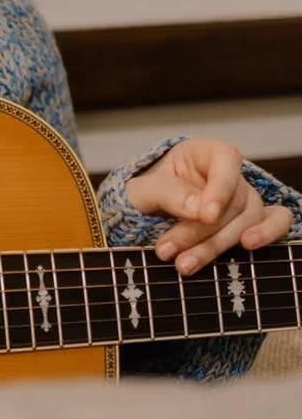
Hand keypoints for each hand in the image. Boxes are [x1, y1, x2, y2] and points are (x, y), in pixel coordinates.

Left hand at [126, 137, 292, 273]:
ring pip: (247, 220)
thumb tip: (198, 209)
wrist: (147, 211)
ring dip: (215, 245)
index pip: (226, 160)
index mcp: (205, 154)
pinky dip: (268, 233)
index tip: (205, 215)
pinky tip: (249, 246)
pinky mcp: (251, 220)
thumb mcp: (142, 189)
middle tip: (167, 250)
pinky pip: (276, 222)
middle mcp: (229, 174)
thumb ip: (166, 193)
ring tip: (184, 265)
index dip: (220, 189)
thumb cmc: (148, 193)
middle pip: (232, 200)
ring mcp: (244, 197)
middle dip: (199, 231)